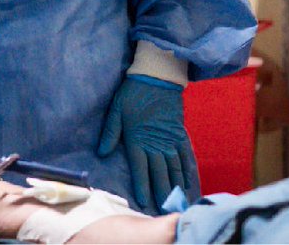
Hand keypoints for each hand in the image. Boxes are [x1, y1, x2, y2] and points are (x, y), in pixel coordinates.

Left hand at [97, 76, 199, 213]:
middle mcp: (156, 143)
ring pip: (174, 168)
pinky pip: (184, 156)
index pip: (140, 169)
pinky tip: (187, 182)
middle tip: (164, 210)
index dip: (142, 186)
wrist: (157, 77)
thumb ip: (110, 133)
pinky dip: (186, 170)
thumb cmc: (133, 93)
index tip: (145, 202)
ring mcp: (170, 140)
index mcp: (138, 139)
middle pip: (160, 173)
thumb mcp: (116, 110)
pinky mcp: (179, 134)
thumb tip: (101, 153)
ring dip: (175, 186)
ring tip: (176, 202)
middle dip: (162, 193)